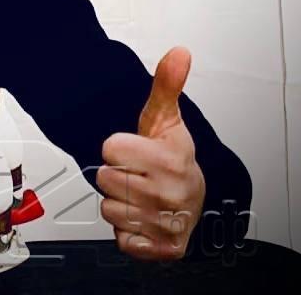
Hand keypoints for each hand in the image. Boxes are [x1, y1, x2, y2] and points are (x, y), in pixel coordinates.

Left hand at [97, 46, 204, 261]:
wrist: (196, 198)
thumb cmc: (174, 156)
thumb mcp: (166, 118)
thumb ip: (166, 84)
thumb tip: (179, 52)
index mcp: (167, 159)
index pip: (109, 148)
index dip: (116, 147)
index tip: (132, 148)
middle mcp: (168, 193)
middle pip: (104, 179)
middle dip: (114, 175)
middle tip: (135, 172)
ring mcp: (166, 222)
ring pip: (109, 210)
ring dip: (119, 204)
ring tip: (139, 195)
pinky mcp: (163, 248)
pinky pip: (121, 240)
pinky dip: (127, 232)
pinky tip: (142, 219)